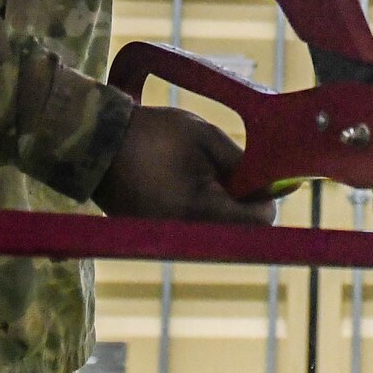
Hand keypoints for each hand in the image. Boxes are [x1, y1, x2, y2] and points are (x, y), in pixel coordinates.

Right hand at [93, 105, 276, 224]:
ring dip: (222, 206)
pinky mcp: (156, 236)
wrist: (95, 141)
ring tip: (204, 174)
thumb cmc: (152, 133)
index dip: (267, 198)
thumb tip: (277, 184)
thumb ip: (244, 163)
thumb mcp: (205, 137)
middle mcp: (186, 235)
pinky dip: (200, 210)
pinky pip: (193, 230)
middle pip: (239, 231)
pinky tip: (186, 184)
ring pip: (217, 231)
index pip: (259, 222)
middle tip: (230, 171)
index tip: (261, 176)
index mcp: (200, 211)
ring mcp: (168, 239)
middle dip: (244, 203)